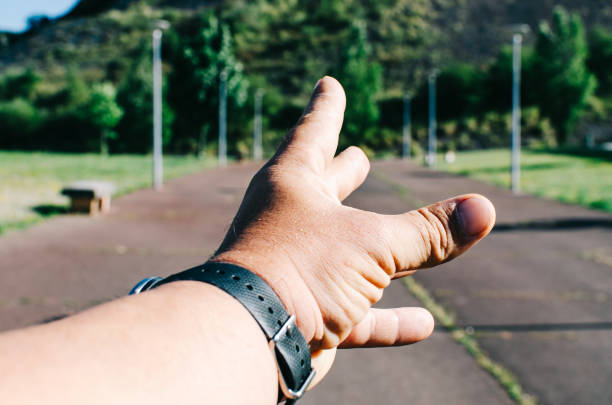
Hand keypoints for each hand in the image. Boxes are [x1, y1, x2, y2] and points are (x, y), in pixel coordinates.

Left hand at [212, 76, 494, 384]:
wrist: (253, 339)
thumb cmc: (301, 272)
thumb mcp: (372, 243)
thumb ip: (427, 231)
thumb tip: (483, 210)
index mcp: (294, 186)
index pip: (315, 132)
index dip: (327, 107)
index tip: (330, 84)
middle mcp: (290, 224)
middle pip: (323, 189)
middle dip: (341, 172)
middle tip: (356, 157)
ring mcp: (297, 271)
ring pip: (343, 254)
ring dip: (373, 247)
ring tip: (393, 235)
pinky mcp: (310, 316)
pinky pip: (357, 316)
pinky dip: (388, 322)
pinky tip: (422, 325)